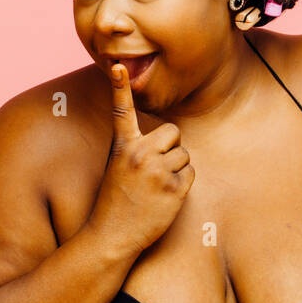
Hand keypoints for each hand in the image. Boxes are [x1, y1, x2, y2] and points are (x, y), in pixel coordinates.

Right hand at [86, 64, 195, 256]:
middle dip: (171, 148)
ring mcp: (157, 171)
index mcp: (123, 147)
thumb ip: (137, 149)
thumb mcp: (118, 167)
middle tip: (155, 170)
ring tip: (156, 187)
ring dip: (176, 169)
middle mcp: (139, 154)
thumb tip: (167, 137)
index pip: (121, 111)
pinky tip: (164, 198)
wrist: (111, 236)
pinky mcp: (173, 188)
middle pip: (173, 132)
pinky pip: (190, 174)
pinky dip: (182, 185)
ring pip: (184, 155)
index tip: (119, 65)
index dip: (120, 87)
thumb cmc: (116, 201)